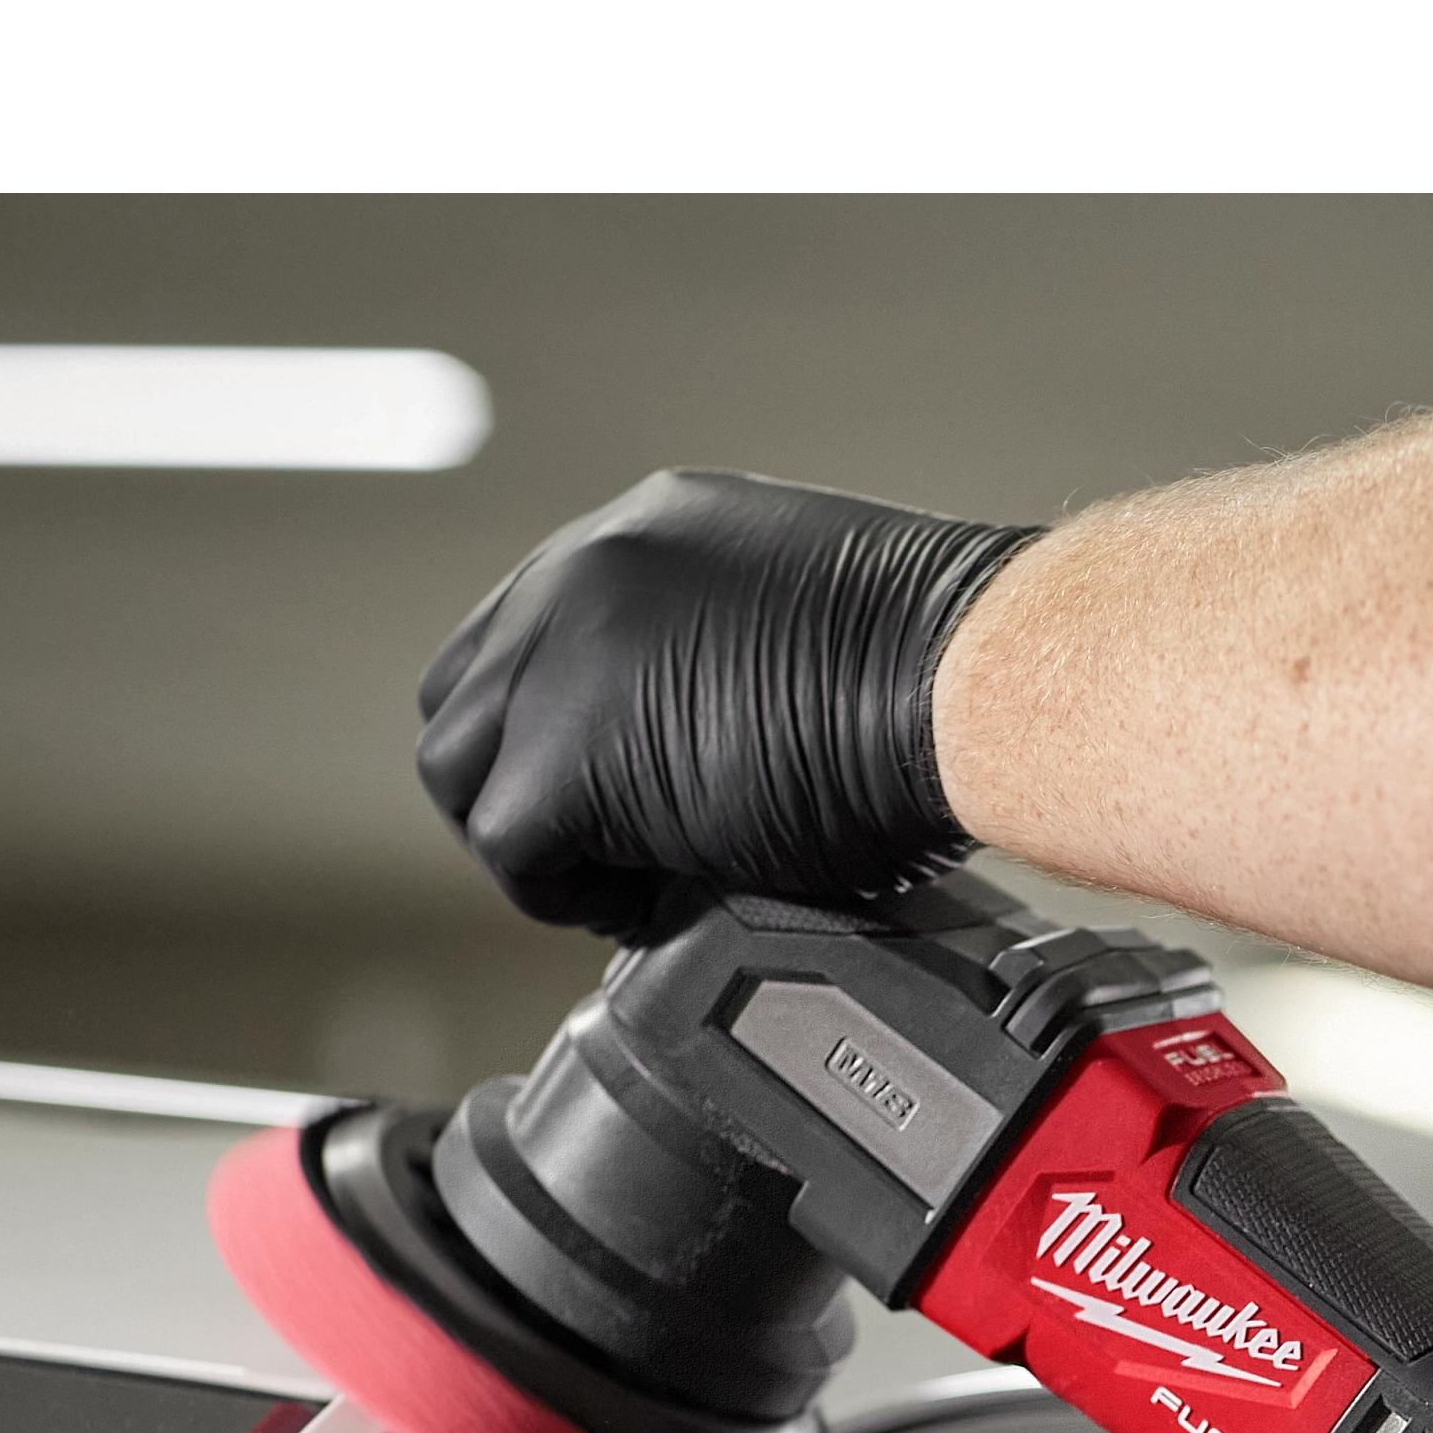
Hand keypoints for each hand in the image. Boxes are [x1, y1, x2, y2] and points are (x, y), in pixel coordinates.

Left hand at [414, 470, 1035, 933]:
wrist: (970, 687)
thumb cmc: (944, 673)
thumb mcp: (812, 625)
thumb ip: (724, 658)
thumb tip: (705, 743)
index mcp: (645, 533)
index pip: (532, 631)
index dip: (560, 722)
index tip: (627, 786)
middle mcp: (580, 576)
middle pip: (469, 694)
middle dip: (522, 778)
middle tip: (613, 845)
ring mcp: (558, 661)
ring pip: (463, 771)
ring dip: (537, 838)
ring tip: (632, 879)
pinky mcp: (563, 762)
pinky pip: (511, 854)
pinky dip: (570, 894)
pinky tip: (655, 899)